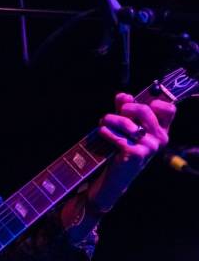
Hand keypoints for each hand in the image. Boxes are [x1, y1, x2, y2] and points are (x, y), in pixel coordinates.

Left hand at [88, 92, 175, 211]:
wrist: (116, 176)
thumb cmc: (121, 147)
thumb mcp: (125, 126)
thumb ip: (125, 109)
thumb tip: (124, 95)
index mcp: (162, 130)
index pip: (169, 109)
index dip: (152, 102)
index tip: (135, 105)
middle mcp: (160, 138)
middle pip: (145, 110)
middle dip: (125, 108)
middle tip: (113, 113)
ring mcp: (150, 147)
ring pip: (127, 123)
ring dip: (109, 120)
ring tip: (103, 123)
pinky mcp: (136, 154)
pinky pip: (118, 136)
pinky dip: (106, 132)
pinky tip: (102, 132)